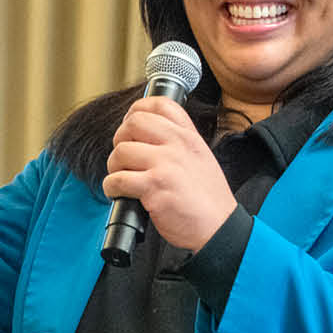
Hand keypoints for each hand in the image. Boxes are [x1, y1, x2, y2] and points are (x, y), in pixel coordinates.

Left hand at [103, 96, 233, 251]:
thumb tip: (144, 136)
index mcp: (189, 137)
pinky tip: (122, 195)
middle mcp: (178, 145)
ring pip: (121, 152)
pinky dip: (112, 188)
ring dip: (115, 167)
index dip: (137, 110)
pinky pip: (117, 179)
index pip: (160, 104)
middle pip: (133, 123)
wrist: (220, 228)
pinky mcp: (154, 187)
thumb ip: (178, 144)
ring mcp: (166, 165)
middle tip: (125, 157)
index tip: (132, 127)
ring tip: (124, 179)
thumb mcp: (201, 159)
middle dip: (121, 139)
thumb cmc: (208, 199)